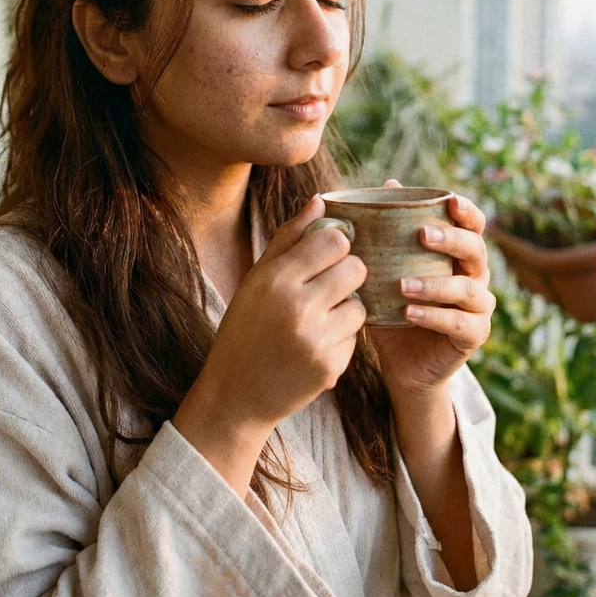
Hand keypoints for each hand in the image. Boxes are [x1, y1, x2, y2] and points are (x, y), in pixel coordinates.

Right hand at [173, 195, 366, 491]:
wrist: (235, 395)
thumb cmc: (244, 328)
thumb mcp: (256, 280)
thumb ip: (289, 238)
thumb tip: (321, 201)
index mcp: (275, 279)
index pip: (335, 241)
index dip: (336, 246)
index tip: (327, 256)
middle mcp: (297, 307)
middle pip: (356, 269)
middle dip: (348, 275)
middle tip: (329, 286)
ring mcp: (316, 340)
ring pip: (360, 306)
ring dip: (346, 309)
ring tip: (318, 319)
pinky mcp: (331, 368)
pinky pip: (355, 340)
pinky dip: (340, 340)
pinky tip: (313, 347)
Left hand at [370, 182, 494, 396]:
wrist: (402, 363)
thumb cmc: (394, 308)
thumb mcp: (386, 269)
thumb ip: (389, 231)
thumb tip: (389, 183)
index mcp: (457, 255)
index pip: (473, 226)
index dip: (467, 212)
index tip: (451, 201)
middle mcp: (475, 277)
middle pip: (475, 250)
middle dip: (451, 240)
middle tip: (422, 235)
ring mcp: (478, 308)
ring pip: (468, 289)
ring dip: (436, 284)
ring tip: (403, 286)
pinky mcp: (473, 335)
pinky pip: (459, 323)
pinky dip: (434, 316)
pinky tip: (409, 312)